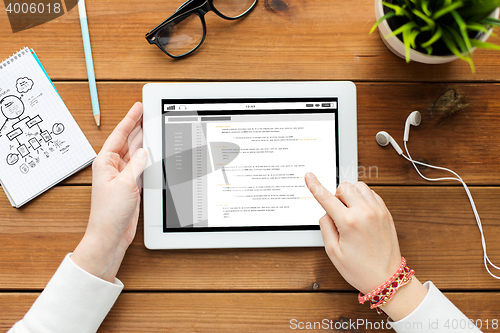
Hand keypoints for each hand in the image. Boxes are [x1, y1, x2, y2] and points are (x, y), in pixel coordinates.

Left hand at [72, 102, 147, 281]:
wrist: (111, 234)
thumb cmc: (110, 212)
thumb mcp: (126, 184)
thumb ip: (137, 164)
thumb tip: (144, 151)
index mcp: (106, 162)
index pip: (120, 134)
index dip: (130, 119)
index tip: (138, 107)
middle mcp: (113, 167)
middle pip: (129, 141)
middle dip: (139, 127)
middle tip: (149, 113)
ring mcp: (123, 176)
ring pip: (137, 153)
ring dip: (145, 142)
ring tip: (155, 127)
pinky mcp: (131, 185)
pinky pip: (142, 166)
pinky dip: (149, 159)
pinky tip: (155, 152)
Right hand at [305, 174, 426, 320]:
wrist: (387, 278)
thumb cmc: (360, 269)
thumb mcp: (333, 252)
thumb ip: (325, 226)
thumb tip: (326, 212)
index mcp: (349, 222)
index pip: (326, 197)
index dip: (314, 185)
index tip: (309, 176)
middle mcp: (365, 212)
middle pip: (344, 187)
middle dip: (336, 196)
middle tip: (337, 214)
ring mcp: (378, 211)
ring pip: (359, 186)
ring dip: (350, 195)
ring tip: (350, 212)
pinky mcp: (386, 212)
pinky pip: (371, 193)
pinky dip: (363, 198)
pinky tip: (360, 212)